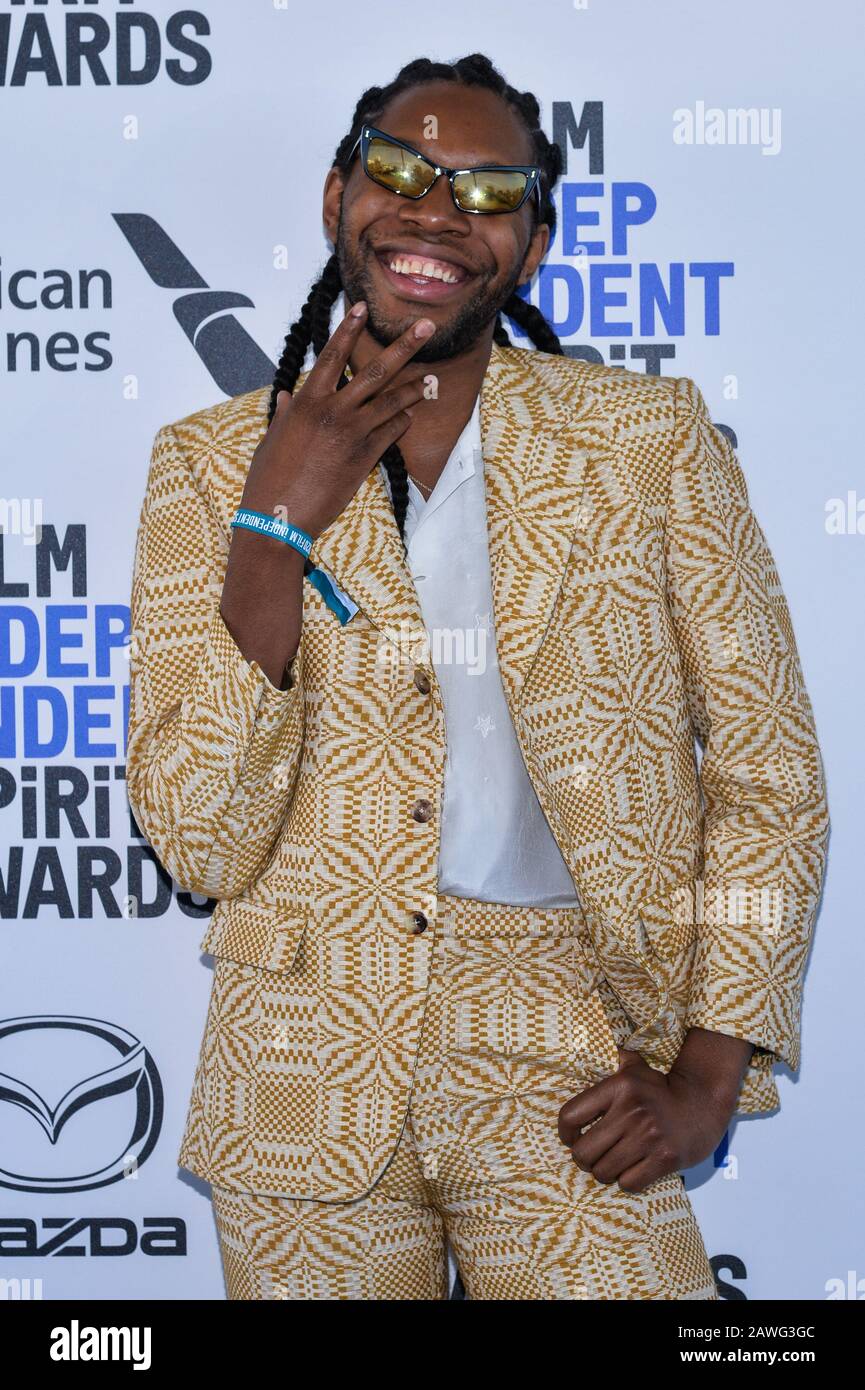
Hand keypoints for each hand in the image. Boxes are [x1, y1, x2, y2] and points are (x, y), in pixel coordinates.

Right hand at [238, 300, 435, 541]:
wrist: (278, 516)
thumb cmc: (268, 477)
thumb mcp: (272, 438)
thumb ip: (285, 414)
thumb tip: (286, 397)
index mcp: (306, 401)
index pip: (332, 355)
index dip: (348, 329)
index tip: (362, 307)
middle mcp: (333, 411)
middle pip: (376, 371)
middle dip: (404, 347)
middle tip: (426, 326)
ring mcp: (352, 434)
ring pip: (393, 402)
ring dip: (415, 388)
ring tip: (432, 379)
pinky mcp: (365, 458)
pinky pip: (392, 432)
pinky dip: (402, 422)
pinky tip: (409, 418)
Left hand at [557, 1029, 752, 1191]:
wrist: (704, 1102)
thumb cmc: (663, 1088)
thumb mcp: (635, 1067)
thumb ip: (611, 1060)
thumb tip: (590, 1041)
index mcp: (619, 1087)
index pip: (570, 1115)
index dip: (565, 1133)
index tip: (572, 1138)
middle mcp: (631, 1111)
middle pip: (583, 1152)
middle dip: (584, 1159)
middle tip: (593, 1157)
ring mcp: (648, 1136)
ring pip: (604, 1171)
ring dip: (605, 1172)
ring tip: (612, 1164)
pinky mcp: (665, 1158)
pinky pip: (629, 1182)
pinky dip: (627, 1180)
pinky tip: (633, 1170)